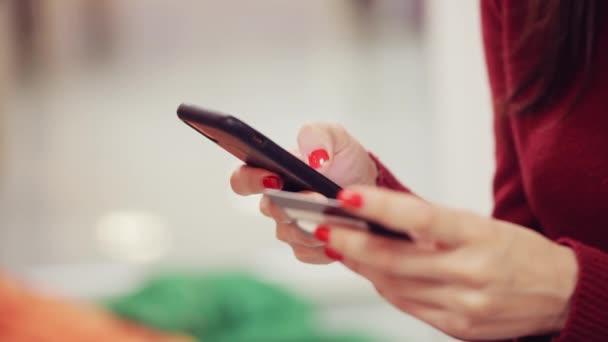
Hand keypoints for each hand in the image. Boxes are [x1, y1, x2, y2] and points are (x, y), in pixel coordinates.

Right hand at [230, 123, 377, 263]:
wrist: (368, 186)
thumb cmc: (343, 160)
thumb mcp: (335, 137)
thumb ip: (318, 135)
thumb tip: (313, 158)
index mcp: (272, 171)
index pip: (242, 179)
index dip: (250, 180)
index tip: (273, 177)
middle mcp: (275, 201)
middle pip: (268, 209)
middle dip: (289, 204)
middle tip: (315, 197)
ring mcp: (289, 226)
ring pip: (288, 233)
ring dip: (309, 226)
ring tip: (332, 216)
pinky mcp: (307, 247)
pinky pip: (307, 252)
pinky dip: (323, 245)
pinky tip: (340, 234)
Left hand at [318, 185, 578, 339]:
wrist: (557, 293)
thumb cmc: (515, 251)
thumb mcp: (480, 224)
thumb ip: (430, 225)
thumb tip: (377, 218)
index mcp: (479, 236)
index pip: (421, 218)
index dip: (380, 207)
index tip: (346, 197)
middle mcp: (471, 273)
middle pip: (395, 259)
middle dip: (351, 242)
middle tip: (323, 226)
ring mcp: (463, 305)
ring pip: (394, 284)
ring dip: (361, 264)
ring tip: (340, 245)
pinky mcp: (457, 326)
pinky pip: (407, 305)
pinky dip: (384, 286)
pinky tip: (371, 271)